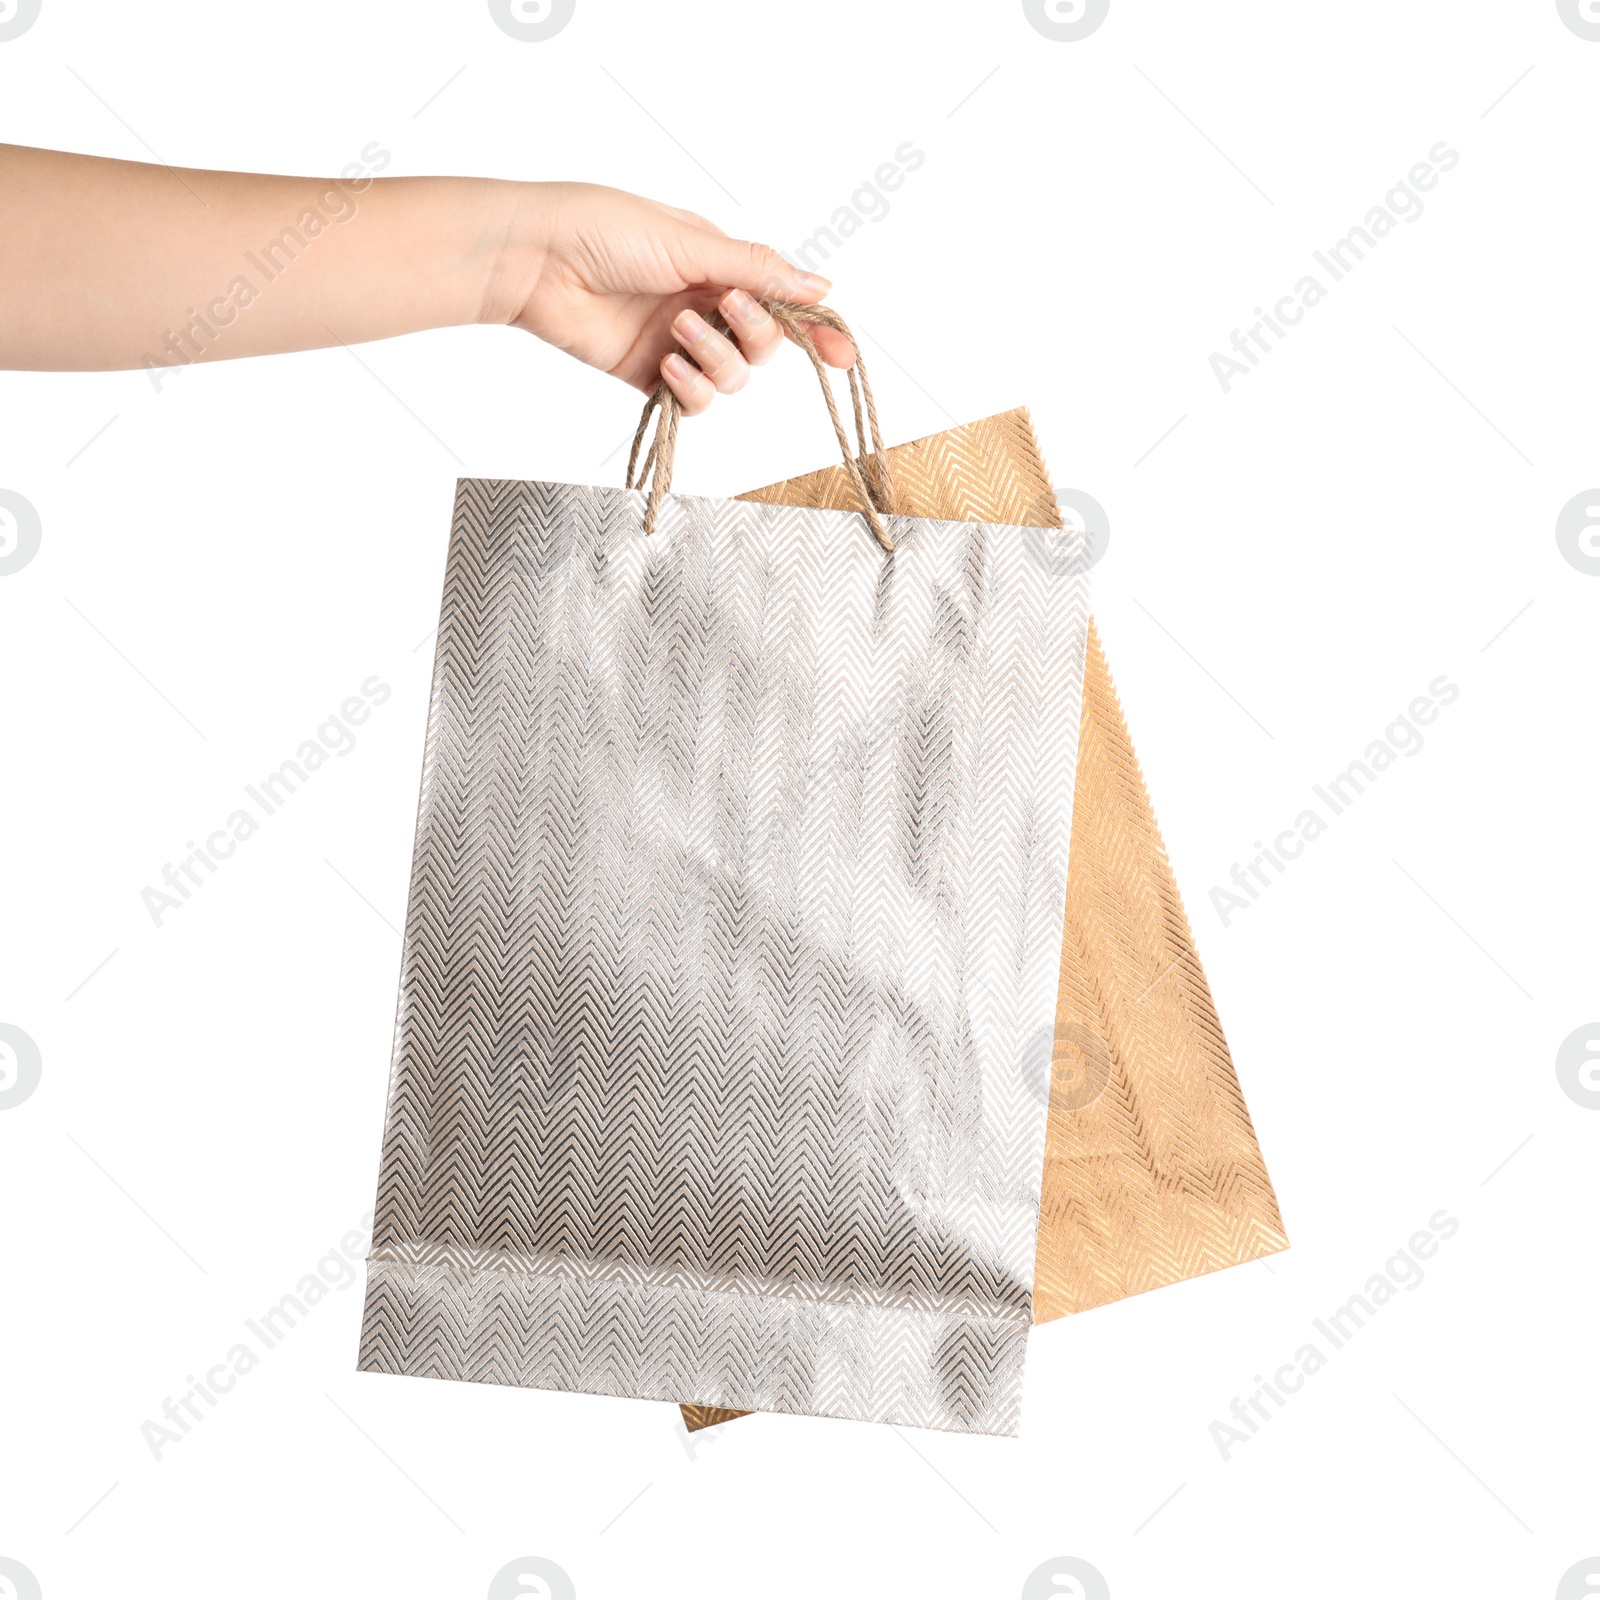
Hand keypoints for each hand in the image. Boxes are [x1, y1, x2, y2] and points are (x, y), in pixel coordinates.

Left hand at [481, 182, 855, 414]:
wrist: (535, 260)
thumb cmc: (601, 229)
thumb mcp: (689, 241)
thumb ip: (755, 268)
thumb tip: (819, 285)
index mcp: (717, 262)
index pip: (780, 300)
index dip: (813, 329)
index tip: (840, 355)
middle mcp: (704, 304)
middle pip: (763, 345)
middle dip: (756, 333)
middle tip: (727, 306)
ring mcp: (679, 343)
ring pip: (733, 378)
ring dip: (717, 358)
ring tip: (679, 329)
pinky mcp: (650, 376)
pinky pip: (695, 401)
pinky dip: (691, 388)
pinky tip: (668, 365)